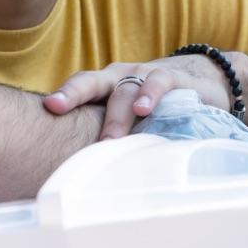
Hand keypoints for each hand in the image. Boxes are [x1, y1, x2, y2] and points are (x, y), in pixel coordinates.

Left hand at [43, 52, 241, 140]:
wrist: (201, 80)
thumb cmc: (155, 105)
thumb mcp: (131, 116)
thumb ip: (110, 133)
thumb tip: (80, 173)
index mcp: (104, 86)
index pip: (79, 86)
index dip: (62, 95)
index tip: (46, 108)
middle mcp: (119, 77)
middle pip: (91, 82)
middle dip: (73, 95)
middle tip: (57, 112)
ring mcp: (144, 74)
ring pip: (124, 89)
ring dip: (116, 115)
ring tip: (109, 139)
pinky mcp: (172, 76)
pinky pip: (158, 82)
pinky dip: (149, 95)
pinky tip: (143, 109)